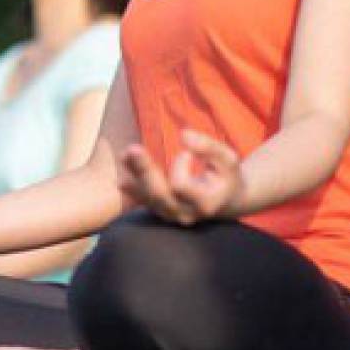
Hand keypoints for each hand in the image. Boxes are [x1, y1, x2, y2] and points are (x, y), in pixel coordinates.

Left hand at [117, 129, 243, 224]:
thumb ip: (208, 147)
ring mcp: (171, 215)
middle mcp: (185, 213)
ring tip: (124, 155)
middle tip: (131, 149)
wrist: (228, 201)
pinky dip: (133, 187)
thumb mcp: (227, 159)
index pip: (181, 185)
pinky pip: (144, 201)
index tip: (188, 153)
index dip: (180, 165)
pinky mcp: (161, 212)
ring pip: (147, 198)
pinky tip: (122, 175)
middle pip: (158, 194)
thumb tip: (183, 135)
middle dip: (144, 170)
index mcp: (204, 202)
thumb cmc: (227, 175)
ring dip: (134, 175)